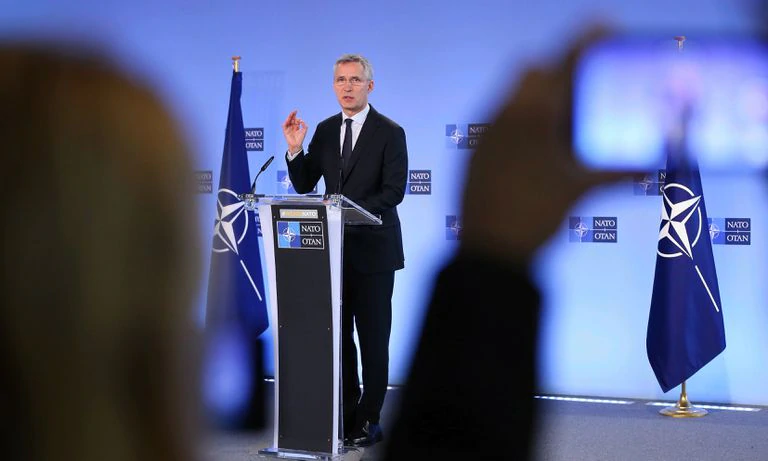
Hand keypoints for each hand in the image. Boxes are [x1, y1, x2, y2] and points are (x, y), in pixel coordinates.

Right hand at [282, 110, 307, 153]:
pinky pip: (284, 126)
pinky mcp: (285, 131)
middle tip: (294, 111)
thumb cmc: (300, 139)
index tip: (299, 118)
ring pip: (288, 121)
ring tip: (291, 114)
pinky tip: (288, 120)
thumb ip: (304, 125)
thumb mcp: (304, 131)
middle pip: (291, 119)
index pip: (296, 120)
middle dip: (292, 115)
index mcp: (296, 126)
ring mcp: (288, 128)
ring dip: (289, 117)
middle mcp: (292, 126)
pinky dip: (285, 122)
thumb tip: (301, 121)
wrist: (297, 145)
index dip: (297, 118)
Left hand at [459, 25, 630, 262]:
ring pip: (513, 95)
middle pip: (531, 71)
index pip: (561, 64)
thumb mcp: (579, 191)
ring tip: (563, 120)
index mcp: (532, 116)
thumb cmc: (535, 219)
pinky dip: (522, 120)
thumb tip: (655, 168)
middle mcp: (504, 116)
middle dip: (557, 72)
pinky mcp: (475, 151)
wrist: (487, 253)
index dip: (583, 42)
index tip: (603, 26)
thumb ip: (618, 173)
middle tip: (583, 88)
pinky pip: (499, 119)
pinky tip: (538, 144)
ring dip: (539, 97)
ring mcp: (485, 133)